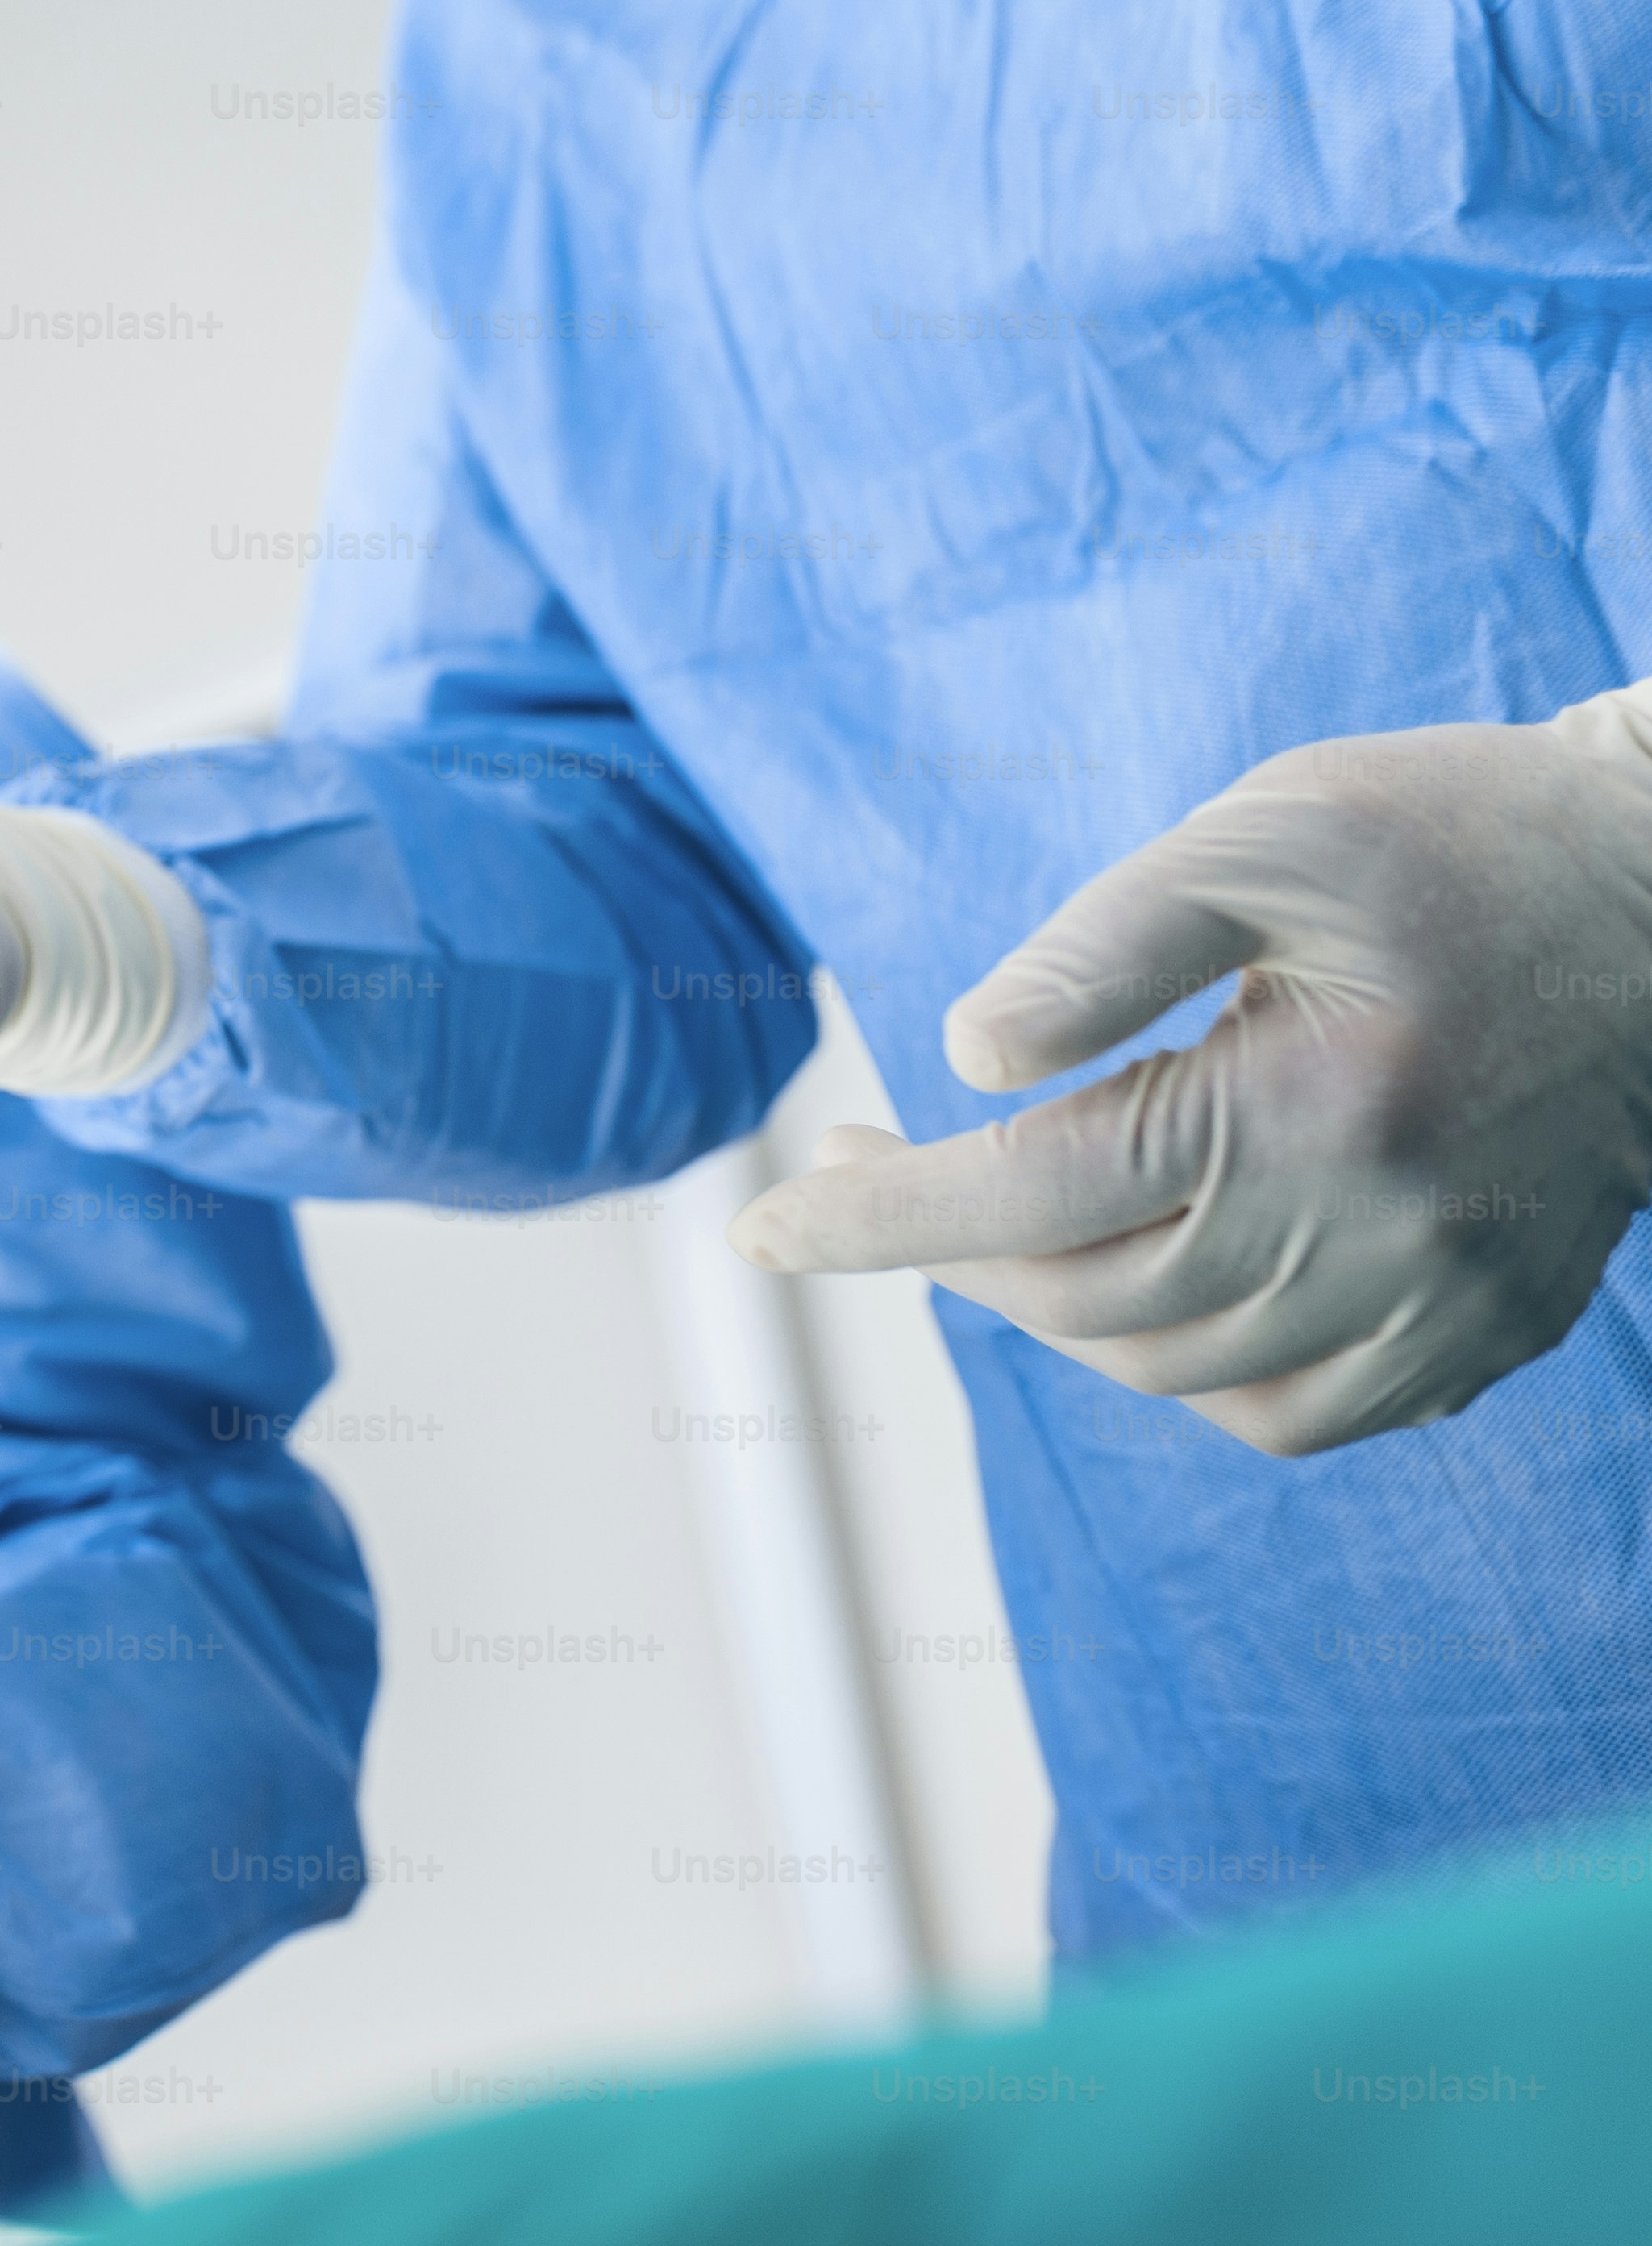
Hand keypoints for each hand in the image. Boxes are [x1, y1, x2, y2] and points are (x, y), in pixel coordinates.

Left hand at [730, 701, 1651, 1451]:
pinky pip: (1288, 1411)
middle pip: (1083, 1299)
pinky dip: (1181, 1366)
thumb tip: (965, 1056)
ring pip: (1171, 1370)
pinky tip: (1137, 1275)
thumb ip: (1103, 944)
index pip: (1027, 1196)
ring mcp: (1447, 1306)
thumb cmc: (1456, 835)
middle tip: (858, 1166)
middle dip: (939, 1247)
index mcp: (1313, 1105)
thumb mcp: (1270, 834)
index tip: (755, 1227)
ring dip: (1050, 1307)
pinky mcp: (1490, 1335)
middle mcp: (1381, 1234)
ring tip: (986, 1211)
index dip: (873, 1216)